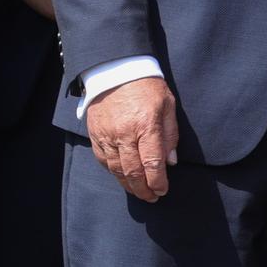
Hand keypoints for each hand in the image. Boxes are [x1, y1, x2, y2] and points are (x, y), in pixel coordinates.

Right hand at [86, 76, 177, 202]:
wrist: (116, 68)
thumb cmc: (147, 85)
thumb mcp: (168, 105)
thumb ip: (170, 134)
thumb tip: (171, 162)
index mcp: (146, 125)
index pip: (152, 164)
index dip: (158, 182)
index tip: (163, 190)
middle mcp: (124, 134)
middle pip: (133, 172)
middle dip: (144, 189)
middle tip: (152, 197)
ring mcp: (107, 135)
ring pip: (116, 170)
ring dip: (128, 185)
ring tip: (138, 191)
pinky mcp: (95, 134)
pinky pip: (103, 160)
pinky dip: (113, 172)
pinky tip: (122, 177)